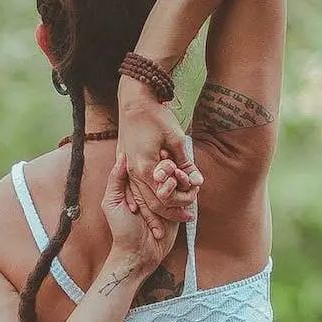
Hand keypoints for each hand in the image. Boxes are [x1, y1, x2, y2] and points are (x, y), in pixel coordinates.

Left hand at [101, 152, 183, 275]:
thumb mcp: (112, 203)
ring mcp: (166, 201)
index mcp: (135, 187)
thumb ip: (116, 180)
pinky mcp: (177, 211)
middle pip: (164, 173)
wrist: (138, 255)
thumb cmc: (122, 230)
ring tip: (182, 174)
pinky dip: (189, 190)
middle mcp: (151, 192)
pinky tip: (192, 183)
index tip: (161, 149)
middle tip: (173, 162)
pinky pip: (186, 197)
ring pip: (178, 183)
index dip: (154, 157)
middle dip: (170, 166)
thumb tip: (123, 156)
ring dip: (182, 177)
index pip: (147, 167)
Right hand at [117, 92, 202, 240]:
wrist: (133, 100)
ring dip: (154, 213)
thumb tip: (197, 182)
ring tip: (170, 221)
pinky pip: (131, 191)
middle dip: (169, 213)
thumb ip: (186, 163)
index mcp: (146, 167)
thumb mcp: (176, 139)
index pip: (164, 197)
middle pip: (152, 203)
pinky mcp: (124, 164)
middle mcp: (133, 172)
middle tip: (186, 218)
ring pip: (140, 200)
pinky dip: (140, 202)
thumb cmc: (156, 116)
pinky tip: (145, 211)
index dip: (179, 204)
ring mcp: (126, 169)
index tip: (192, 208)